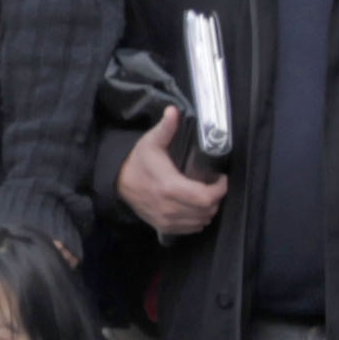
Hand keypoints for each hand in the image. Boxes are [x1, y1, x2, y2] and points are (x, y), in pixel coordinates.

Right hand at [116, 112, 227, 237]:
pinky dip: (198, 220)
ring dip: (208, 210)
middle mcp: (170, 208)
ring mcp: (167, 220)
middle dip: (216, 198)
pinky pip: (190, 229)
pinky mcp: (164, 227)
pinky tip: (195, 208)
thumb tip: (173, 110)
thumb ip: (166, 127)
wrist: (118, 183)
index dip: (220, 189)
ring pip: (201, 222)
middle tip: (214, 185)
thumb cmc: (138, 161)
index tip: (220, 178)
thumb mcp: (151, 142)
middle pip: (207, 211)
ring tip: (206, 195)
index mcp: (170, 187)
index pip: (206, 197)